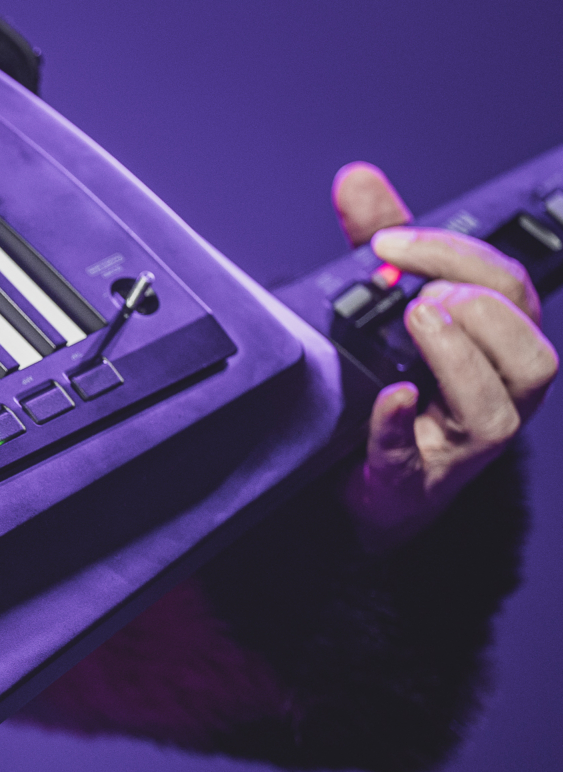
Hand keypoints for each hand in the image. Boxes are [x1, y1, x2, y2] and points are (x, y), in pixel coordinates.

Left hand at [332, 163, 556, 551]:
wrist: (375, 479)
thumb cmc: (400, 385)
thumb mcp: (393, 305)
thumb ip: (383, 244)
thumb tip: (357, 178)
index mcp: (503, 343)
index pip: (509, 285)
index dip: (455, 254)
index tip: (391, 240)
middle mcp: (502, 393)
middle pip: (527, 347)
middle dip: (476, 307)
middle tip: (417, 294)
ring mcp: (465, 442)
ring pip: (497, 403)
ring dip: (457, 355)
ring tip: (414, 322)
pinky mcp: (417, 478)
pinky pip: (414, 455)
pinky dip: (398, 423)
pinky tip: (386, 396)